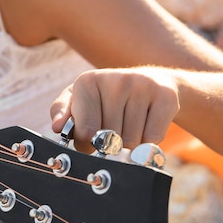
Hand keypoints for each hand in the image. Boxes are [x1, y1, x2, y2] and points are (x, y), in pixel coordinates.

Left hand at [50, 67, 180, 152]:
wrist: (151, 82)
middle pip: (109, 139)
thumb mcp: (78, 100)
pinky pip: (153, 139)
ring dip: (129, 143)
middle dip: (110, 143)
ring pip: (131, 141)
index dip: (86, 143)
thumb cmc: (106, 98)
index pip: (84, 131)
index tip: (90, 136)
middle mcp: (114, 79)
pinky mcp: (165, 95)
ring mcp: (141, 85)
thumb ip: (62, 113)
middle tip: (113, 127)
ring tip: (130, 123)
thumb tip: (57, 127)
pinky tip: (146, 123)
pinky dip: (149, 141)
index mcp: (86, 81)